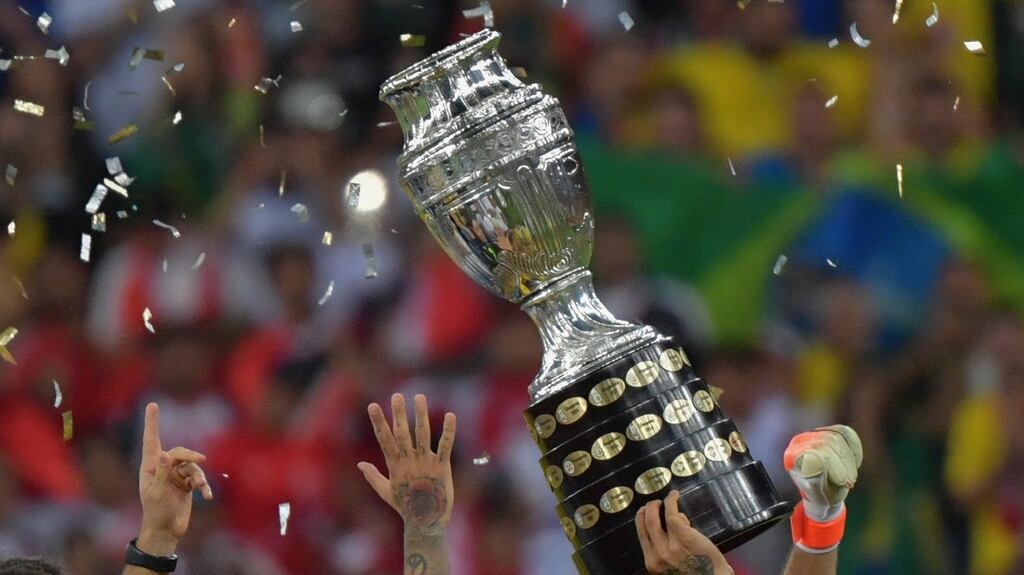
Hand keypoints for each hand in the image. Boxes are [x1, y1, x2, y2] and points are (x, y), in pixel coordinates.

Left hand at [137, 403, 212, 555]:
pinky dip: (204, 486)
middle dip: (191, 456)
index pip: (151, 441)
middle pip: (180, 453)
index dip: (152, 423)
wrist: (166, 531)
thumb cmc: (156, 513)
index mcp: (150, 467)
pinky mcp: (187, 484)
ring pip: (192, 466)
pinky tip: (207, 497)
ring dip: (199, 476)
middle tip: (202, 461)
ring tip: (202, 488)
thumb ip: (162, 473)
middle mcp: (163, 468)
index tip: (152, 405)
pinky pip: (199, 478)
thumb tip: (165, 454)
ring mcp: (176, 476)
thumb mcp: (157, 493)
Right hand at [358, 394, 456, 539]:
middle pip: (402, 433)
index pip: (384, 439)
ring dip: (421, 414)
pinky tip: (450, 415)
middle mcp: (409, 461)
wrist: (426, 522)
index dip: (378, 421)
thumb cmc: (406, 507)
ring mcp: (426, 463)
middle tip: (396, 395)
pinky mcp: (443, 467)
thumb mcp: (386, 491)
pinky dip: (448, 430)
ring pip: (423, 434)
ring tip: (419, 396)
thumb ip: (373, 476)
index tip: (372, 405)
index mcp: (395, 465)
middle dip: (398, 413)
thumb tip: (359, 464)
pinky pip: (446, 445)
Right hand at [635, 490, 733, 574]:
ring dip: (655, 505)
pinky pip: (671, 514)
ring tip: (663, 500)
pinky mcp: (682, 536)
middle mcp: (657, 555)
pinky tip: (674, 496)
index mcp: (653, 564)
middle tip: (652, 505)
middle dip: (646, 511)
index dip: (642, 522)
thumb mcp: (675, 569)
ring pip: (652, 518)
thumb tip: (673, 529)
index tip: (645, 515)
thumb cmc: (699, 574)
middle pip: (643, 525)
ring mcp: (668, 546)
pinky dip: (671, 501)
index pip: (642, 537)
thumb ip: (669, 552)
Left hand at [784, 425, 862, 521]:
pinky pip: (845, 432)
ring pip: (838, 436)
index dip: (835, 467)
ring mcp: (814, 434)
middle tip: (846, 482)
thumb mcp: (817, 493)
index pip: (817, 451)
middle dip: (844, 464)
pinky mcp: (828, 431)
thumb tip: (812, 459)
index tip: (842, 482)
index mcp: (792, 456)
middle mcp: (800, 441)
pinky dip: (853, 449)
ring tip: (847, 476)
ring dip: (849, 459)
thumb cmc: (819, 494)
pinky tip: (853, 462)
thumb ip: (814, 478)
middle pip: (829, 442)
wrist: (826, 492)